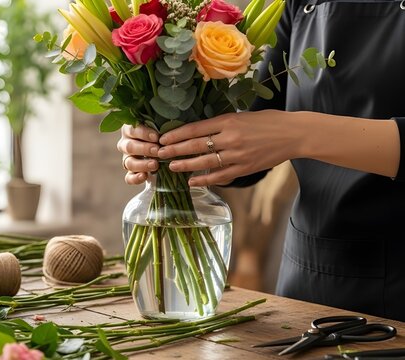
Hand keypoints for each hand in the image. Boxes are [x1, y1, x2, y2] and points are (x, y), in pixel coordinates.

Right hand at [117, 124, 160, 184]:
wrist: (165, 150)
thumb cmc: (162, 134)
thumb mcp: (160, 127)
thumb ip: (160, 126)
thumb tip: (166, 126)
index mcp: (130, 130)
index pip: (133, 130)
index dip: (143, 133)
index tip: (156, 137)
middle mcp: (125, 144)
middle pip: (130, 147)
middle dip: (144, 149)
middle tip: (157, 150)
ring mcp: (127, 159)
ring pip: (129, 163)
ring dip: (142, 164)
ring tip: (155, 165)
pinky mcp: (131, 173)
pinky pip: (129, 178)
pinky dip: (135, 178)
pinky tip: (144, 176)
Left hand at [157, 110, 299, 185]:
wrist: (294, 134)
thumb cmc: (269, 121)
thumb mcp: (243, 115)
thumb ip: (222, 123)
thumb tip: (199, 130)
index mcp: (228, 121)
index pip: (196, 128)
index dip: (177, 134)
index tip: (163, 138)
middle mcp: (230, 138)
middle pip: (196, 145)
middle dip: (175, 150)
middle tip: (159, 154)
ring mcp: (237, 155)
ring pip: (205, 162)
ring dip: (186, 165)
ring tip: (172, 167)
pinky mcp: (244, 168)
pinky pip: (220, 176)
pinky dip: (205, 179)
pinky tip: (193, 181)